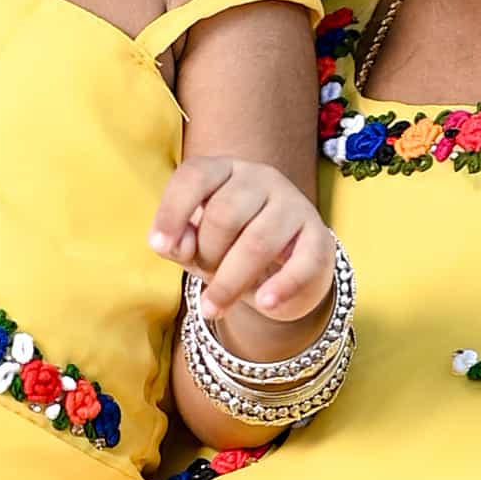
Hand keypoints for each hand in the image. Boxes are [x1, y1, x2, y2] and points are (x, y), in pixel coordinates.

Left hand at [153, 154, 336, 340]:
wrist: (282, 272)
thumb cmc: (228, 249)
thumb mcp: (195, 246)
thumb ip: (179, 243)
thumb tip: (175, 244)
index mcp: (225, 170)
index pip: (195, 176)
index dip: (173, 211)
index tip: (160, 246)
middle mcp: (262, 178)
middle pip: (225, 214)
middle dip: (208, 254)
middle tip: (204, 277)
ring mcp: (294, 204)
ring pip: (258, 241)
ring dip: (230, 282)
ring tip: (213, 308)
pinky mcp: (320, 237)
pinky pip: (303, 262)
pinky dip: (281, 286)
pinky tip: (264, 303)